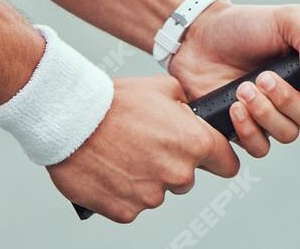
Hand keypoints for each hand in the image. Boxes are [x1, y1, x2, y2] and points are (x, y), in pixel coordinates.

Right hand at [47, 75, 236, 223]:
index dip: (219, 159)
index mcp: (194, 143)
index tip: (210, 157)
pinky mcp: (125, 211)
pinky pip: (132, 204)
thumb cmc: (116, 101)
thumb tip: (194, 119)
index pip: (227, 164)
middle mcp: (178, 174)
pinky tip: (112, 170)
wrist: (72, 121)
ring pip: (159, 191)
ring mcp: (151, 196)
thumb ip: (188, 108)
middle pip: (188, 178)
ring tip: (124, 153)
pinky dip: (124, 191)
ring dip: (147, 178)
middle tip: (147, 144)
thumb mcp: (165, 88)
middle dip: (173, 164)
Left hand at [166, 2, 299, 158]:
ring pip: (288, 135)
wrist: (199, 38)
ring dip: (265, 112)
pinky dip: (248, 130)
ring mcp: (275, 117)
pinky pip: (260, 147)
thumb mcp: (287, 19)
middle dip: (289, 101)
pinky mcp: (247, 131)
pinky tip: (234, 106)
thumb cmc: (246, 25)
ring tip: (243, 87)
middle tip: (264, 77)